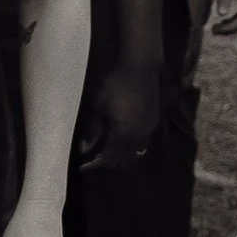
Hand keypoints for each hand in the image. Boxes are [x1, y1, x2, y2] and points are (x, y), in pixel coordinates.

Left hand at [77, 57, 158, 172]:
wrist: (140, 70)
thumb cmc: (115, 85)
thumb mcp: (98, 107)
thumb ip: (92, 131)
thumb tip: (84, 149)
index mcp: (121, 134)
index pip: (108, 160)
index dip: (95, 166)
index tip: (83, 166)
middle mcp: (137, 138)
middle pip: (123, 162)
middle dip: (107, 163)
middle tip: (93, 158)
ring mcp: (147, 132)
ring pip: (135, 156)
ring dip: (121, 158)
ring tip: (107, 151)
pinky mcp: (153, 125)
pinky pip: (142, 146)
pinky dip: (131, 149)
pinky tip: (122, 141)